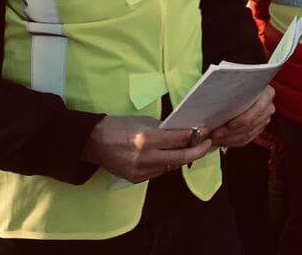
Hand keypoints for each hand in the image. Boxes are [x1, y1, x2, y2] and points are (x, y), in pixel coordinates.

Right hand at [81, 115, 212, 183]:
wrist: (94, 143)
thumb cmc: (119, 126)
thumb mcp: (143, 121)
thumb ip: (164, 128)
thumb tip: (184, 131)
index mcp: (146, 139)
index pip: (178, 139)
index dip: (195, 135)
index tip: (205, 131)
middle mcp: (145, 157)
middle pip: (180, 157)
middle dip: (197, 151)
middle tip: (208, 144)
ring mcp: (140, 171)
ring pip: (171, 166)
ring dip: (182, 157)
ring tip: (193, 148)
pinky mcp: (136, 179)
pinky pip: (159, 172)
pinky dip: (167, 163)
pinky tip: (173, 156)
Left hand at [210, 85, 275, 147]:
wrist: (244, 89)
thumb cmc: (239, 84)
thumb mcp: (237, 84)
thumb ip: (232, 91)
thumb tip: (218, 102)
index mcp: (267, 93)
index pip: (258, 109)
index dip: (242, 119)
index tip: (228, 125)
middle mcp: (268, 107)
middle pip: (250, 124)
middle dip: (230, 132)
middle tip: (214, 134)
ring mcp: (264, 120)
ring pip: (247, 134)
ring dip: (228, 138)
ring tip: (214, 138)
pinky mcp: (258, 129)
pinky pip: (246, 140)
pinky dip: (232, 141)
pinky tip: (220, 140)